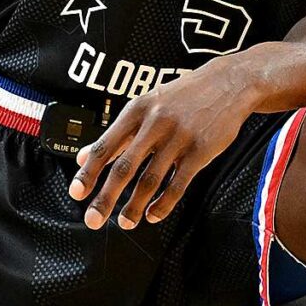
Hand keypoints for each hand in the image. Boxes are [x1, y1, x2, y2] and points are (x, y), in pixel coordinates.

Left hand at [68, 57, 266, 231]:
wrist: (228, 84)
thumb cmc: (182, 96)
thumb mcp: (146, 106)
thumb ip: (116, 134)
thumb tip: (84, 156)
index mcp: (137, 110)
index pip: (106, 145)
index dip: (89, 171)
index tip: (77, 192)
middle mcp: (155, 123)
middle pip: (125, 167)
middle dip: (106, 197)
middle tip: (93, 218)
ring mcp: (179, 138)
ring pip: (151, 179)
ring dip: (135, 206)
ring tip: (124, 222)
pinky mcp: (201, 151)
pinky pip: (178, 184)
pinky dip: (164, 203)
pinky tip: (154, 215)